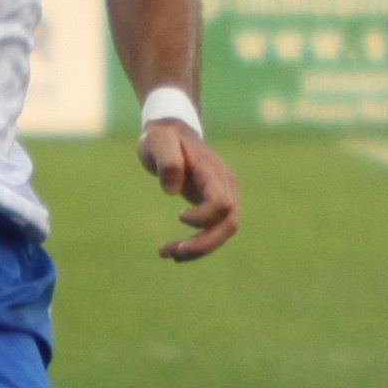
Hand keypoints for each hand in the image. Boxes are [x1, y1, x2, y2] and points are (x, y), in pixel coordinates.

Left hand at [139, 120, 239, 261]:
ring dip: (199, 249)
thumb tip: (171, 191)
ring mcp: (222, 196)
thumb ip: (166, 159)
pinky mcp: (213, 205)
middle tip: (174, 253)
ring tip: (167, 254)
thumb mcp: (158, 140)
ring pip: (223, 232)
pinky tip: (173, 252)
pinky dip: (197, 245)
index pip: (222, 203)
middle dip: (204, 243)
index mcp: (212, 171)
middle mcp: (224, 186)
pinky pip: (214, 231)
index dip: (204, 216)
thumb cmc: (163, 138)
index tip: (179, 215)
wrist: (172, 134)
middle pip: (230, 223)